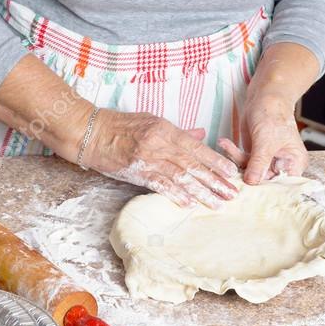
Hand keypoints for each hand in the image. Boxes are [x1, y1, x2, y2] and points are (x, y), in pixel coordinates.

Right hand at [81, 109, 239, 208]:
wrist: (93, 132)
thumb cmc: (122, 125)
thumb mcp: (153, 121)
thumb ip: (179, 131)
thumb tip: (202, 135)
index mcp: (167, 129)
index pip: (197, 147)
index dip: (216, 161)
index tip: (232, 173)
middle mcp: (161, 143)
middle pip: (193, 164)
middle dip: (215, 180)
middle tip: (232, 193)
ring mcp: (149, 158)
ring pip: (181, 177)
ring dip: (201, 192)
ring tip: (217, 203)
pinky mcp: (136, 171)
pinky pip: (159, 184)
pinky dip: (175, 194)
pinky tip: (189, 204)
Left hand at [219, 92, 308, 184]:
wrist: (265, 95)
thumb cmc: (274, 113)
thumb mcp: (266, 140)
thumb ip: (259, 163)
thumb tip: (252, 183)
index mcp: (294, 163)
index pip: (283, 186)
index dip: (267, 191)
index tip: (249, 194)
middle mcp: (282, 165)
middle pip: (265, 182)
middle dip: (247, 176)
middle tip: (229, 174)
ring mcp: (267, 160)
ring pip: (250, 172)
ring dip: (236, 160)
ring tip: (225, 144)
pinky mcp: (254, 155)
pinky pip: (242, 161)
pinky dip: (233, 153)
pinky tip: (225, 143)